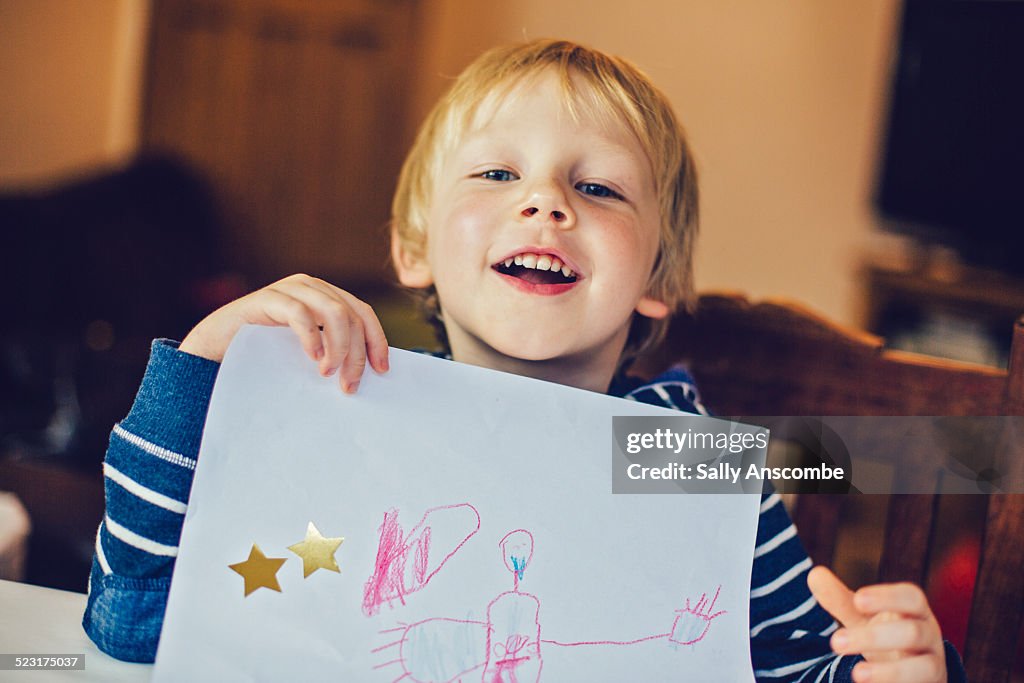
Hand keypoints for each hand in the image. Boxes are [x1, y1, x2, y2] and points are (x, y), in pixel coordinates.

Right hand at [179, 274, 388, 392]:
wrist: (213, 350)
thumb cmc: (263, 354)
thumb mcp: (306, 351)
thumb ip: (331, 351)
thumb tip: (366, 374)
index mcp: (326, 296)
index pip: (363, 313)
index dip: (376, 340)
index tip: (382, 370)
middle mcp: (311, 287)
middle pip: (352, 315)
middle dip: (356, 353)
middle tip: (349, 385)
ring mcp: (290, 290)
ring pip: (334, 312)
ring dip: (338, 347)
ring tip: (328, 374)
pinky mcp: (268, 299)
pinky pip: (300, 314)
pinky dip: (312, 337)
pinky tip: (312, 359)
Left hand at [807, 566, 945, 682]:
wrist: (915, 675)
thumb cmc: (886, 638)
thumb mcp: (862, 619)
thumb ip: (840, 600)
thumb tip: (814, 573)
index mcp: (914, 612)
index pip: (911, 597)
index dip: (887, 598)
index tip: (858, 600)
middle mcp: (929, 636)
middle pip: (912, 633)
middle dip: (874, 638)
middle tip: (835, 642)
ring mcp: (933, 666)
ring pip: (925, 667)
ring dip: (890, 672)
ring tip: (857, 674)